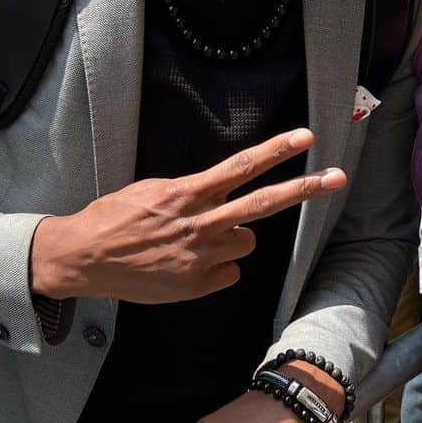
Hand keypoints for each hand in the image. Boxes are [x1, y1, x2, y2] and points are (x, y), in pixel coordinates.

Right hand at [30, 127, 345, 301]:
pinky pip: (228, 273)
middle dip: (304, 188)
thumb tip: (217, 195)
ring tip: (199, 238)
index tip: (306, 137)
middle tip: (337, 177)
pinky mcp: (195, 285)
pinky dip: (217, 268)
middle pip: (263, 203)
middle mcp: (199, 222)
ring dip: (234, 237)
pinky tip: (188, 265)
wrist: (83, 258)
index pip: (241, 166)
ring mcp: (200, 256)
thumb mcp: (150, 190)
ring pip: (246, 242)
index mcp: (186, 193)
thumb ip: (190, 192)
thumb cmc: (113, 218)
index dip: (276, 151)